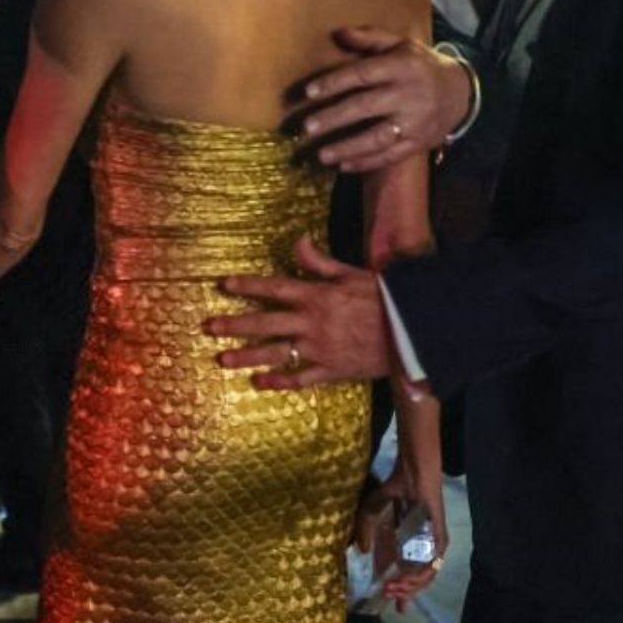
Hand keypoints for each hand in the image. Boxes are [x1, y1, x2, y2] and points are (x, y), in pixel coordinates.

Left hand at [204, 237, 391, 388]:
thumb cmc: (384, 298)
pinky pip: (300, 378)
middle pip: (265, 323)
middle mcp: (312, 323)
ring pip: (276, 353)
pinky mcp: (331, 370)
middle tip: (209, 327)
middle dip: (234, 325)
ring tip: (222, 360)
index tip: (223, 284)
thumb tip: (297, 240)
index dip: (247, 285)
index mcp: (316, 296)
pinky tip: (258, 383)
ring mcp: (319, 349)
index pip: (274, 288)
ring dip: (247, 356)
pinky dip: (279, 381)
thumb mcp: (351, 273)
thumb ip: (319, 261)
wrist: (412, 331)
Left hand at [296, 27, 472, 172]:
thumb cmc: (419, 66)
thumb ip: (370, 38)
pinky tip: (343, 166)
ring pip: (377, 138)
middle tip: (307, 127)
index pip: (363, 74)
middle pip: (366, 107)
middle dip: (335, 118)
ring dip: (347, 148)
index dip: (335, 82)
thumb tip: (338, 33)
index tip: (308, 92)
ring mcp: (414, 123)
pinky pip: (389, 156)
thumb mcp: (401, 45)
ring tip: (321, 155)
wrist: (461, 93)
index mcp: (402, 67)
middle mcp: (409, 95)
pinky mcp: (418, 144)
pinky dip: (366, 163)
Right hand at [353, 465, 449, 610]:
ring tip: (393, 589)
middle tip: (387, 595)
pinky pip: (433, 565)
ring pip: (425, 577)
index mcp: (406, 548)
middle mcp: (421, 551)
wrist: (410, 478)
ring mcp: (431, 548)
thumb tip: (364, 551)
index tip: (396, 608)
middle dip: (403, 593)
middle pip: (416, 582)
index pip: (405, 577)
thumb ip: (363, 533)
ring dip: (409, 587)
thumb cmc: (391, 493)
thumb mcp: (369, 515)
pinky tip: (408, 579)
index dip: (401, 594)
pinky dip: (420, 575)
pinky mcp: (439, 542)